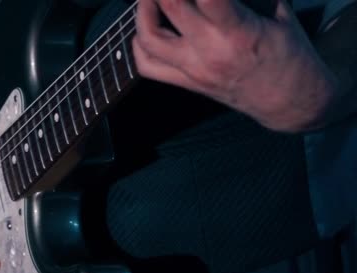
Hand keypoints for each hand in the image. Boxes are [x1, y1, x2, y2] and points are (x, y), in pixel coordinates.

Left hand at [133, 0, 337, 131]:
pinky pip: (148, 66)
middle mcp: (211, 52)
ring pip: (149, 38)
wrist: (290, 104)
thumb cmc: (290, 55)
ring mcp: (194, 70)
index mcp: (240, 32)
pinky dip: (139, 44)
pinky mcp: (187, 83)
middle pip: (171, 6)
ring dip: (143, 10)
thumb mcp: (279, 13)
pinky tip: (145, 29)